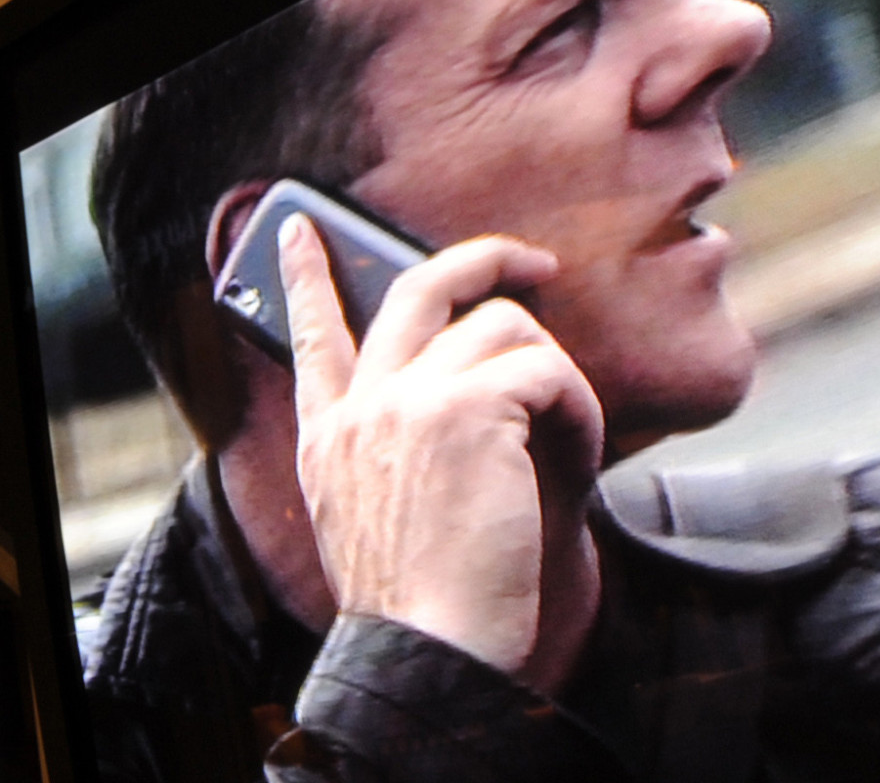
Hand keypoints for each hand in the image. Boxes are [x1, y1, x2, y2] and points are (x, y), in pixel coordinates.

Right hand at [276, 215, 603, 677]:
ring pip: (504, 327)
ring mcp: (408, 400)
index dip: (304, 277)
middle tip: (533, 262)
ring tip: (570, 434)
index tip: (298, 229)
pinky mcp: (466, 409)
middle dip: (483, 257)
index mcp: (329, 437)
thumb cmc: (423, 606)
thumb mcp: (372, 519)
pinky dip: (580, 411)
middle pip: (419, 289)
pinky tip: (581, 456)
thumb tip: (466, 399)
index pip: (310, 336)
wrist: (426, 650)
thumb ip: (393, 453)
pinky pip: (547, 372)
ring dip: (557, 377)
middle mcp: (360, 407)